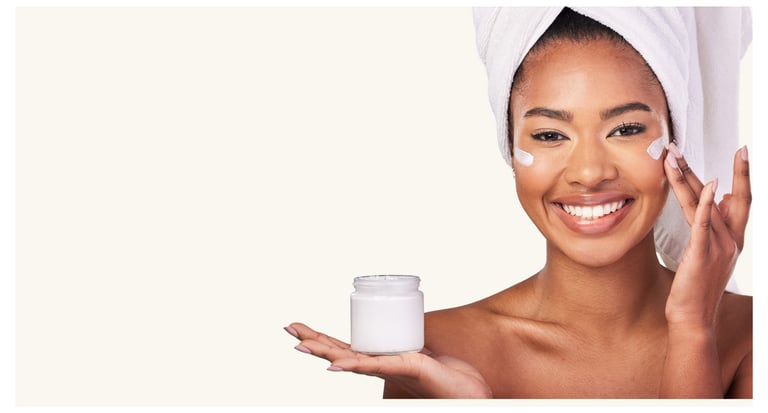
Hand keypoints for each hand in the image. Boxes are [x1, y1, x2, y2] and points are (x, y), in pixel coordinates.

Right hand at [284, 322, 491, 397]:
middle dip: (312, 340)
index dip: (321, 338)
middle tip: (288, 328)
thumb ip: (407, 343)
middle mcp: (379, 366)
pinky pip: (375, 366)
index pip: (343, 347)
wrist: (468, 391)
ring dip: (324, 353)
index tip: (299, 328)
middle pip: (338, 351)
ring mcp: (389, 369)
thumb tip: (401, 323)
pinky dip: (354, 365)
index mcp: (379, 360)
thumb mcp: (420, 352)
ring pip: (350, 360)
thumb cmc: (447, 375)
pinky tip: (335, 366)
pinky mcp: (405, 367)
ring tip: (300, 345)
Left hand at [662, 144, 750, 327]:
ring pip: (703, 204)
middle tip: (678, 146)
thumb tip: (717, 200)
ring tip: (671, 157)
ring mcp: (718, 247)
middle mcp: (730, 240)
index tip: (743, 150)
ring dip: (688, 178)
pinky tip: (708, 186)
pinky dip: (705, 204)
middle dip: (699, 168)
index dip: (743, 174)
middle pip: (720, 195)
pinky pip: (704, 224)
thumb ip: (712, 227)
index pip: (742, 199)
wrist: (692, 318)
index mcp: (733, 239)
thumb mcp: (707, 253)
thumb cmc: (695, 287)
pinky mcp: (702, 255)